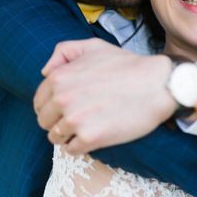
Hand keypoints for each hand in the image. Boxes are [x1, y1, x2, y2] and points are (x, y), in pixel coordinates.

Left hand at [33, 38, 175, 153]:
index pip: (39, 101)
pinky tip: (93, 137)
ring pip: (55, 138)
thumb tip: (45, 72)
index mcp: (59, 78)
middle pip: (44, 122)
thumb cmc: (127, 65)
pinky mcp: (90, 138)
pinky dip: (79, 147)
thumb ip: (64, 52)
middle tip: (77, 121)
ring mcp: (75, 120)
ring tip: (84, 130)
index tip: (65, 110)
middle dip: (57, 122)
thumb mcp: (93, 46)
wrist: (157, 85)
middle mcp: (62, 99)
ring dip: (67, 136)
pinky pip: (71, 150)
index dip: (50, 107)